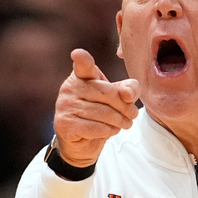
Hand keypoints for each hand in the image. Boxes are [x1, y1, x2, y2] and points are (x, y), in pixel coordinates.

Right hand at [53, 49, 139, 166]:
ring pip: (103, 113)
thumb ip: (128, 90)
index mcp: (81, 76)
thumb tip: (128, 94)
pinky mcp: (64, 124)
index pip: (83, 66)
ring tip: (125, 124)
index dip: (82, 60)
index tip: (78, 54)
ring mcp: (64, 106)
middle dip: (125, 106)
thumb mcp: (117, 98)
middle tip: (133, 115)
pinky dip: (109, 131)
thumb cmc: (100, 114)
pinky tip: (111, 130)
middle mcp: (69, 88)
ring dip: (120, 121)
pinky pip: (95, 128)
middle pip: (106, 93)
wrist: (82, 142)